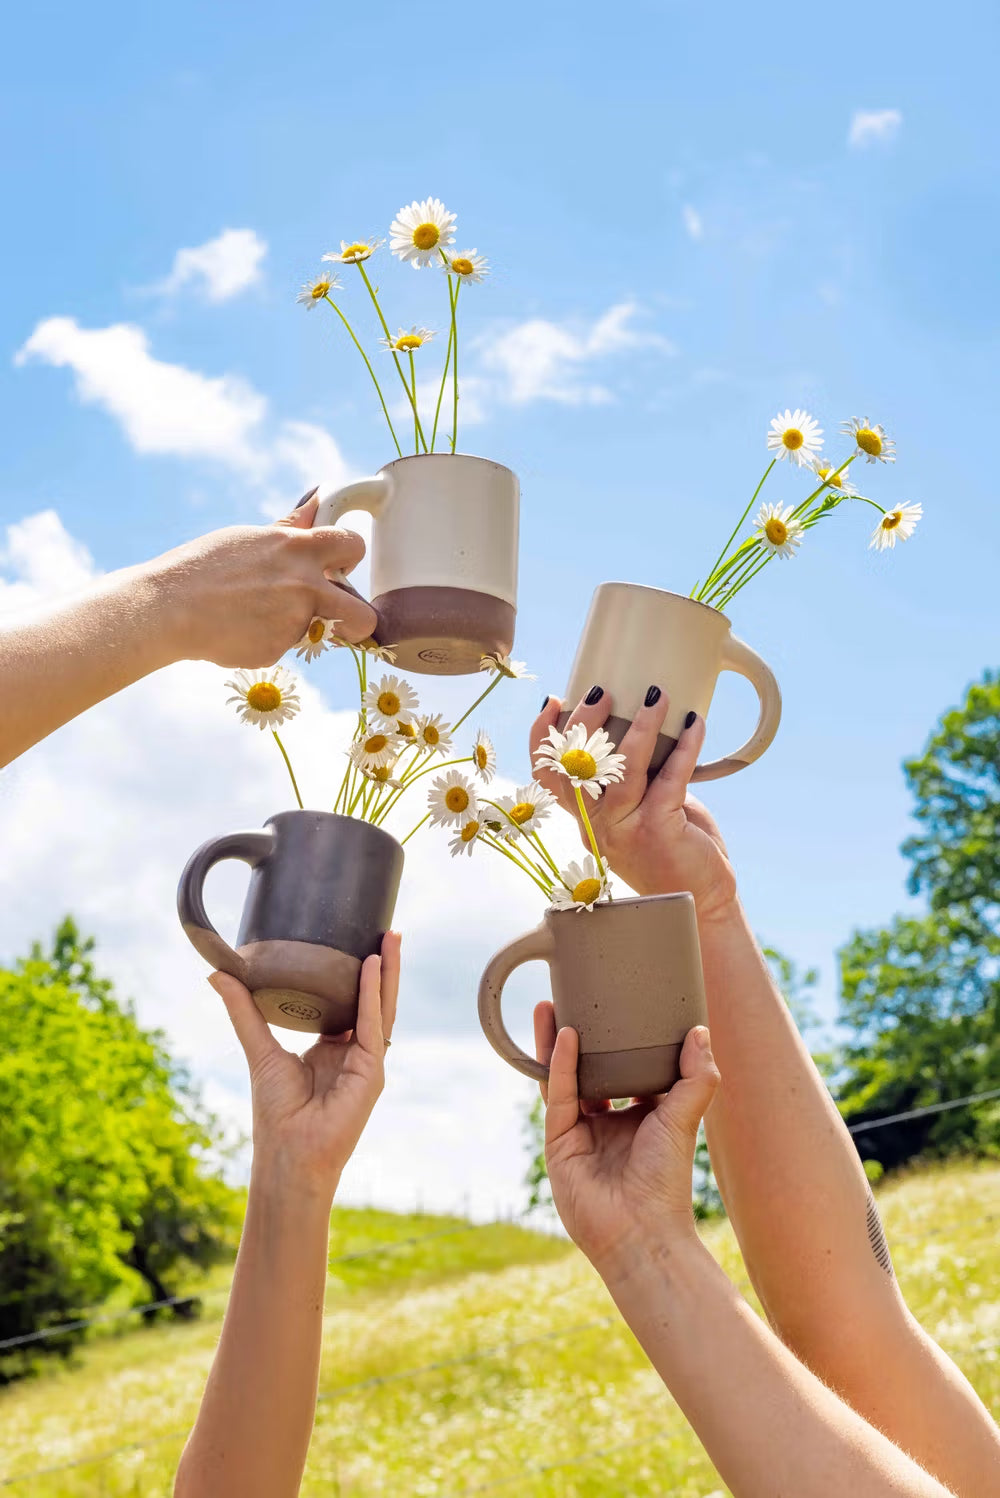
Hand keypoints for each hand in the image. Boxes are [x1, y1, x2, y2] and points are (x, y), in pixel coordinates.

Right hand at [148, 491, 377, 667]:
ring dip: (300, 626)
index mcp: (298, 549)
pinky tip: (238, 629)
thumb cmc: (204, 566)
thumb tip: (318, 499)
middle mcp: (305, 586)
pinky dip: (265, 641)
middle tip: (337, 616)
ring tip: (257, 615)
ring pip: (317, 631)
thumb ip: (291, 529)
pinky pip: (283, 647)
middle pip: (363, 614)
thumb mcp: (249, 538)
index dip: (350, 556)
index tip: (340, 565)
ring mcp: (293, 623)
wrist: (167, 607)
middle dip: (357, 620)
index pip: (353, 545)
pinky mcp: (276, 651)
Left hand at [209, 931, 400, 1201]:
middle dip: (383, 964)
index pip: (351, 1001)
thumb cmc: (276, 1113)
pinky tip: (374, 966)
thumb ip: (243, 1010)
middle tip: (387, 929)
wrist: (287, 1153)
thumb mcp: (259, 1048)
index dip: (357, 971)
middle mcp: (354, 1051)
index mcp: (333, 1048)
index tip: (359, 938)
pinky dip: (373, 994)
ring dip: (389, 972)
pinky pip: (372, 1024)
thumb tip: (217, 973)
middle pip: (373, 999)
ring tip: (391, 937)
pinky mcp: (371, 1071)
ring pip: (382, 1007)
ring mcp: (367, 1061)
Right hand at [530, 691, 737, 919]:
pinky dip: (685, 746)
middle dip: (585, 722)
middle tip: (603, 691)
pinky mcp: (659, 830)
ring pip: (621, 768)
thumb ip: (633, 780)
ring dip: (641, 725)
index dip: (543, 738)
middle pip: (575, 767)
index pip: (549, 777)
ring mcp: (626, 829)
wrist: (702, 901)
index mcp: (588, 821)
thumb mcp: (640, 813)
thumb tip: (643, 726)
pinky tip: (694, 724)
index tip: (552, 703)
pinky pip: (670, 777)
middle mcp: (598, 826)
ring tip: (656, 696)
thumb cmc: (674, 851)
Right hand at [535, 1002, 719, 1271]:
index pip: (628, 1068)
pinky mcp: (559, 1141)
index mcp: (641, 1115)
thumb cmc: (667, 1180)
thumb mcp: (685, 1118)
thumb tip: (700, 1031)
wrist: (640, 1230)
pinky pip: (557, 1094)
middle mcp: (608, 1120)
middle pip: (589, 1066)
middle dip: (581, 1034)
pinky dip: (560, 1064)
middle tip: (576, 995)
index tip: (620, 1004)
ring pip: (564, 1075)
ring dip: (557, 1041)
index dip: (622, 1039)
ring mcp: (581, 1130)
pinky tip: (565, 1034)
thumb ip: (696, 1076)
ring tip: (551, 1003)